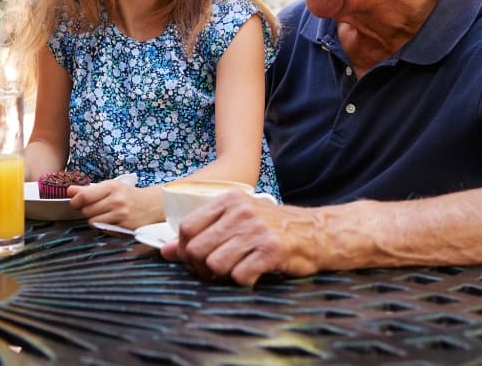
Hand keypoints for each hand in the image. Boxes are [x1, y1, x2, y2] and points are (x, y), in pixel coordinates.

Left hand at [69, 180, 160, 229]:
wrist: (153, 205)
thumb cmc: (128, 195)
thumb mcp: (110, 187)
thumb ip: (88, 189)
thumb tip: (69, 190)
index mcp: (111, 187)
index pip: (84, 196)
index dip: (75, 201)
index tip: (75, 202)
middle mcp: (116, 200)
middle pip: (86, 210)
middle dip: (85, 211)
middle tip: (93, 208)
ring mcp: (121, 215)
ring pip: (93, 222)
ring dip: (94, 220)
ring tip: (103, 215)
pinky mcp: (125, 227)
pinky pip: (103, 230)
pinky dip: (103, 227)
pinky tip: (110, 222)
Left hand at [160, 191, 317, 285]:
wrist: (317, 233)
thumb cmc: (272, 228)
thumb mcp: (235, 221)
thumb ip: (201, 233)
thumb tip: (165, 251)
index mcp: (228, 200)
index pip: (186, 227)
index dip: (184, 249)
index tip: (194, 259)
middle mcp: (240, 212)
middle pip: (196, 249)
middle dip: (199, 268)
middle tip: (213, 272)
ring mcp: (256, 230)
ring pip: (215, 264)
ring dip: (221, 276)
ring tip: (234, 272)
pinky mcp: (272, 250)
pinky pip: (240, 275)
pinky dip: (242, 281)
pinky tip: (252, 274)